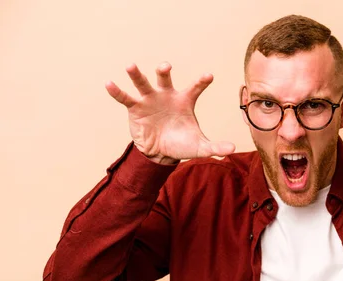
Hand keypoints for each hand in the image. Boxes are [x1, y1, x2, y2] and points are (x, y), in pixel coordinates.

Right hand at [105, 63, 235, 163]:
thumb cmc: (182, 143)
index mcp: (184, 101)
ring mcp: (150, 100)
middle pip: (164, 78)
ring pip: (143, 83)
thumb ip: (215, 147)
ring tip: (130, 66)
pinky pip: (125, 98)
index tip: (209, 76)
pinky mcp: (135, 108)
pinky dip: (117, 91)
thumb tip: (232, 151)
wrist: (160, 152)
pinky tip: (109, 83)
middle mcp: (166, 95)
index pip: (195, 88)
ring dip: (136, 75)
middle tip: (165, 66)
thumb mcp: (199, 147)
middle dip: (163, 71)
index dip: (201, 81)